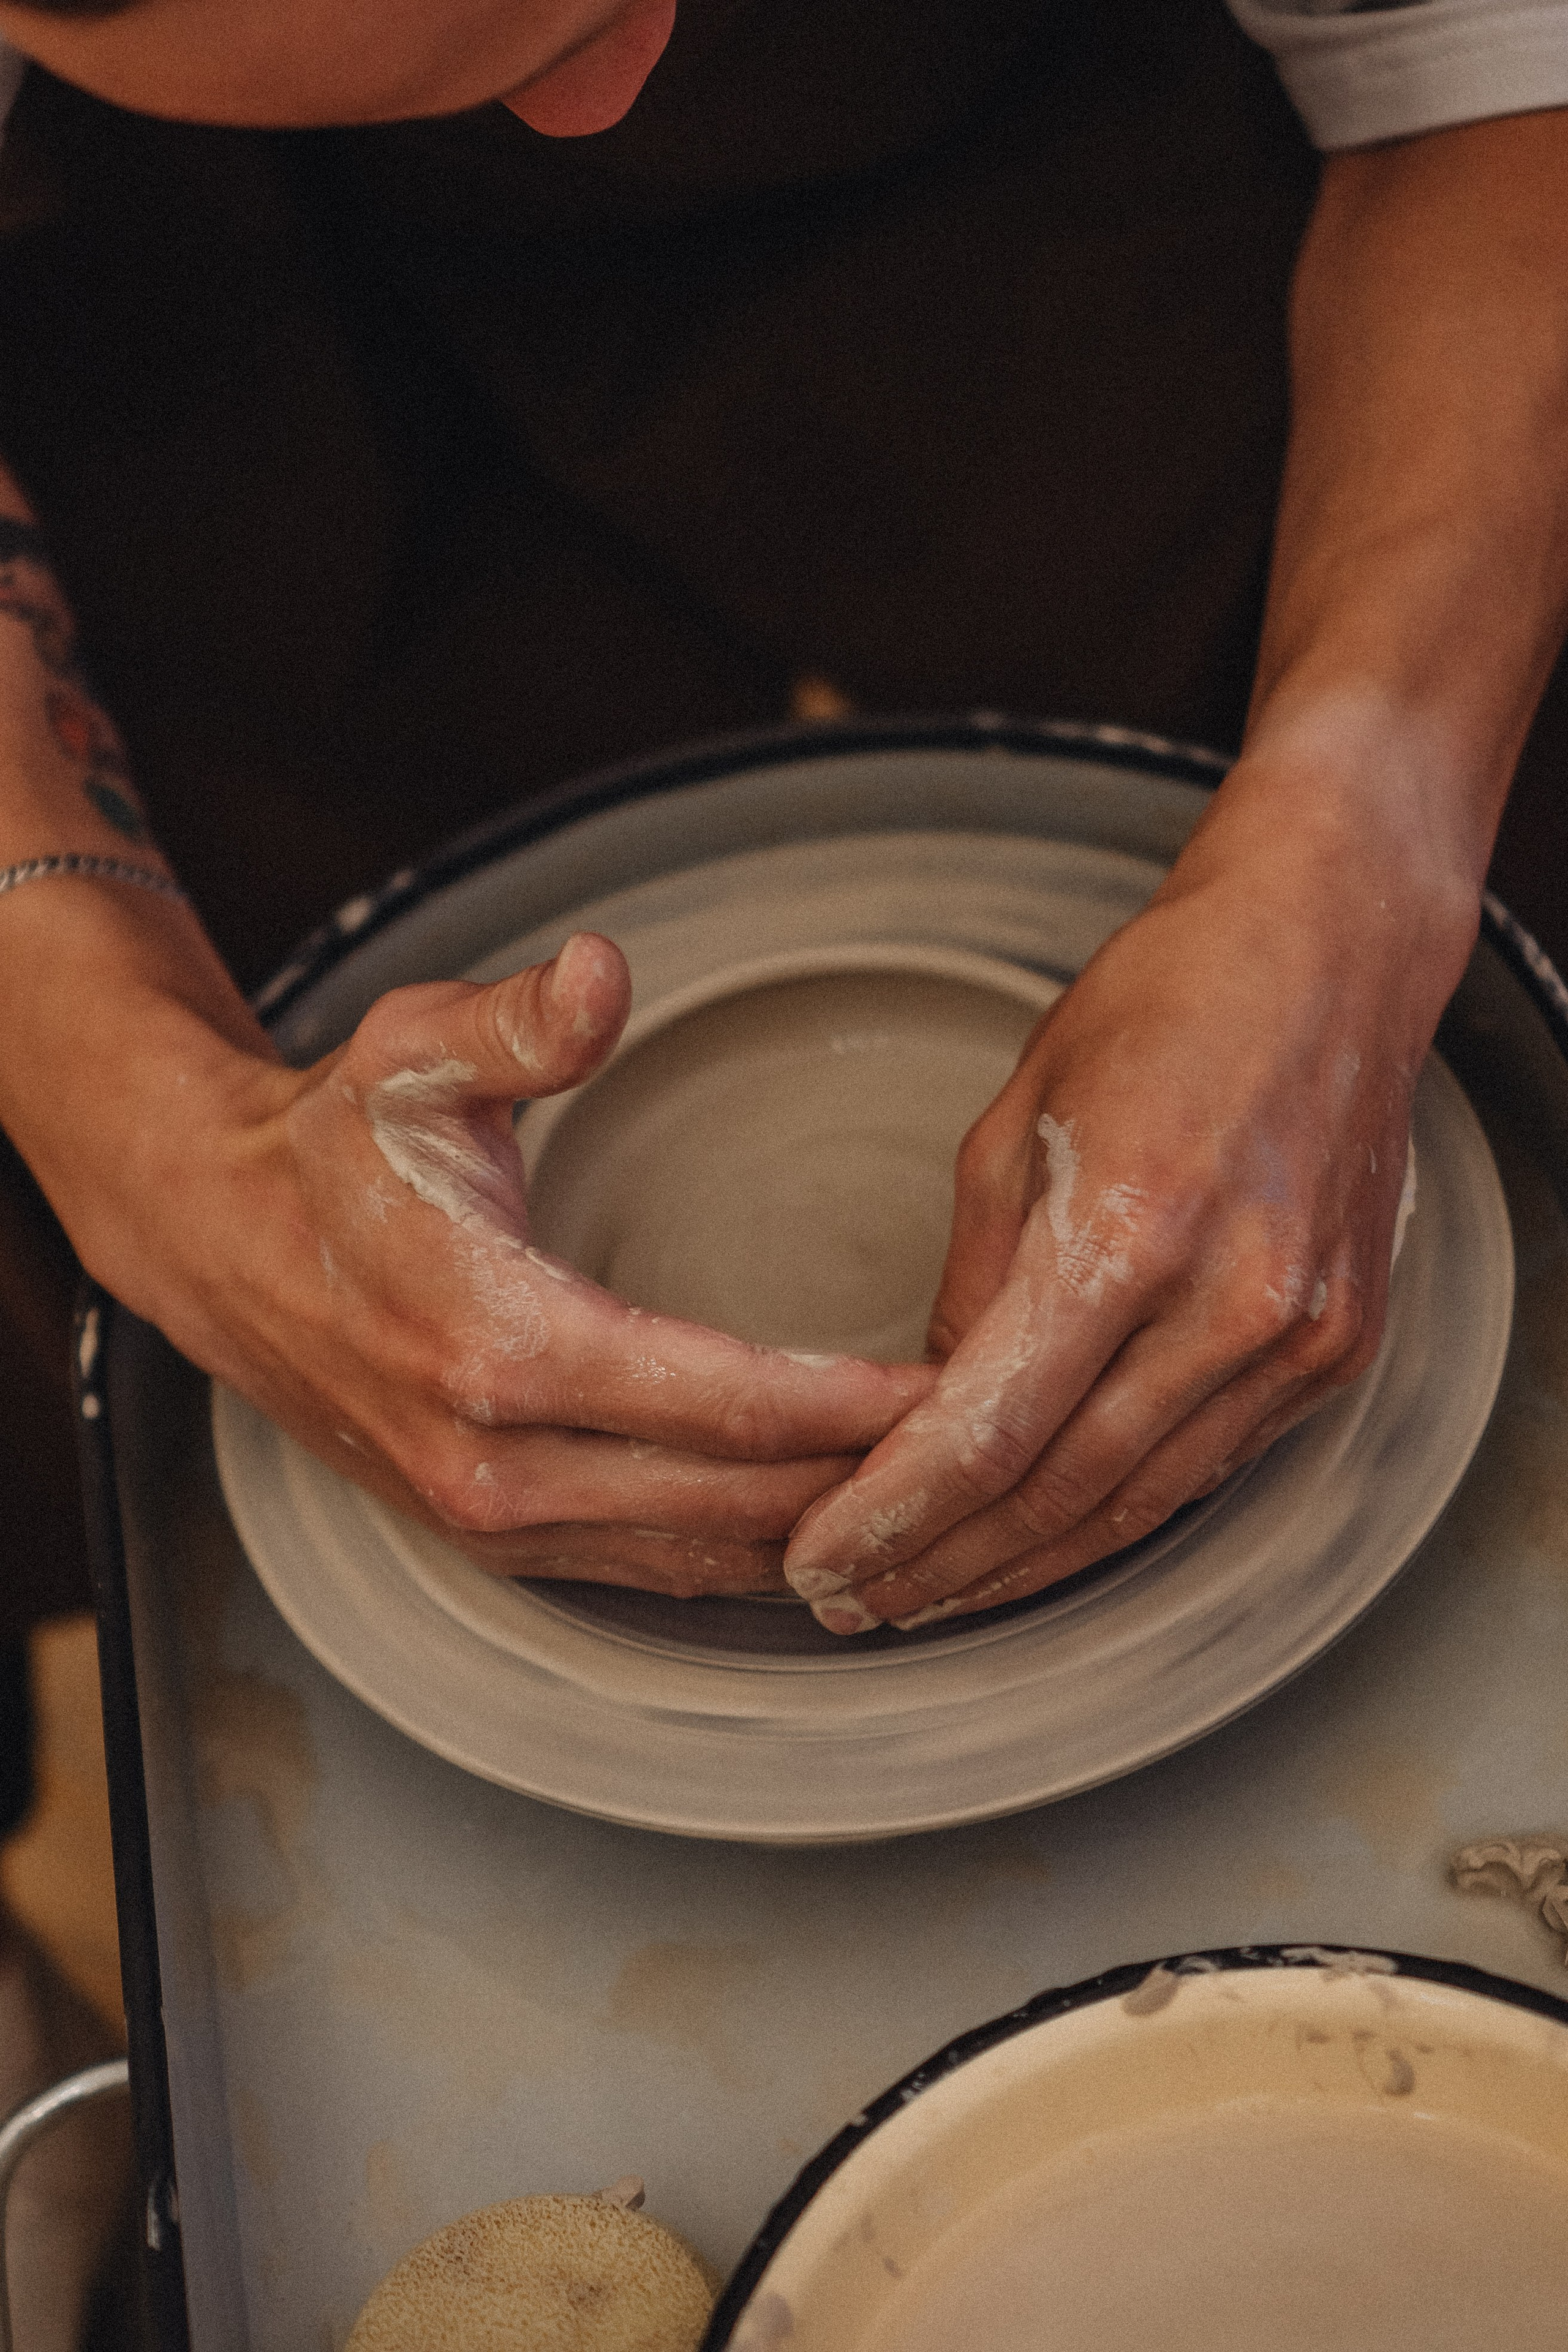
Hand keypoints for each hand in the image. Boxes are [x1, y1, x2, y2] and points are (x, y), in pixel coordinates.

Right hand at [64, 927, 932, 1595]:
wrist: (214, 1239)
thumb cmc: (331, 1143)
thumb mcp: (415, 1050)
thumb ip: (526, 1020)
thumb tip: (604, 971)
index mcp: (501, 1346)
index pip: (729, 1404)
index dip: (858, 1408)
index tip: (961, 1389)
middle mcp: (498, 1462)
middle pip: (737, 1503)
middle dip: (870, 1481)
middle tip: (988, 1444)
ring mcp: (491, 1519)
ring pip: (702, 1557)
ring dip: (821, 1533)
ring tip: (934, 1496)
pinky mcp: (490, 1538)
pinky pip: (650, 1572)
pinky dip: (745, 1557)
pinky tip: (822, 1530)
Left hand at [782, 775, 1475, 1631]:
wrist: (1333, 951)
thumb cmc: (1164, 1003)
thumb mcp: (1015, 1120)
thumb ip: (972, 1280)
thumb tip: (932, 1406)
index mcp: (1129, 1226)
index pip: (985, 1429)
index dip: (891, 1513)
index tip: (819, 1557)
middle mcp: (1228, 1301)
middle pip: (1057, 1493)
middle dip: (941, 1565)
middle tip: (854, 1603)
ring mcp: (1297, 1336)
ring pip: (1136, 1504)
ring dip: (1023, 1567)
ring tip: (930, 1596)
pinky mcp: (1335, 1350)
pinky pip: (1205, 1466)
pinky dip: (1115, 1514)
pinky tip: (1044, 1541)